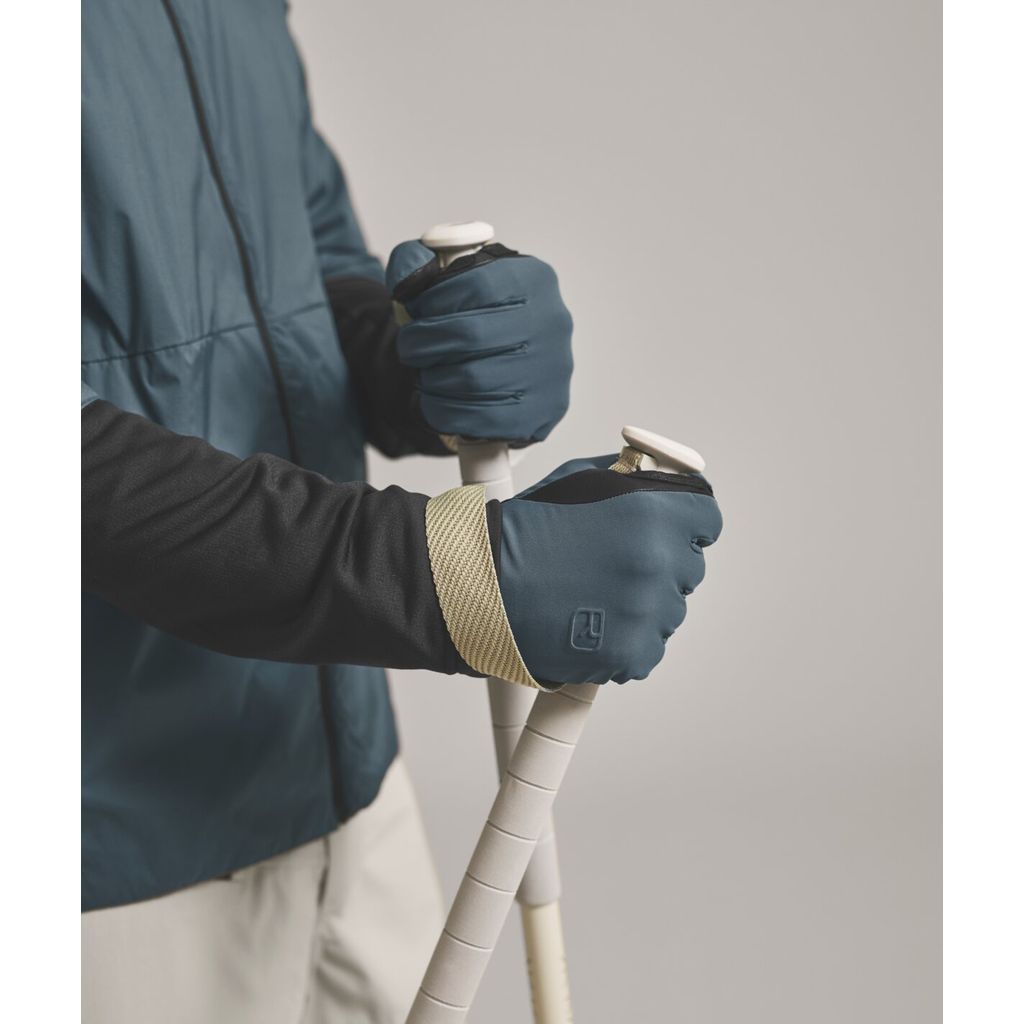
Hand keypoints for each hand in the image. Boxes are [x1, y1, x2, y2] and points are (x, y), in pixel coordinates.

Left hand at [385, 240, 572, 445]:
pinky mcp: (542, 410)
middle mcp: (549, 323)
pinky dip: (445, 411)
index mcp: (532, 280)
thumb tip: (407, 270)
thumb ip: (419, 265)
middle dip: (424, 343)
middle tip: (410, 349)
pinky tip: (435, 402)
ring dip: (433, 380)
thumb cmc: (481, 322)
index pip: (474, 284)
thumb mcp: (454, 283)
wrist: (517, 370)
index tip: (413, 310)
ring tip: (425, 376)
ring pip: (472, 379)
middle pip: (470, 335)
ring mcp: (550, 369)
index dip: (432, 300)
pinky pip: (482, 416)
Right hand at [497, 455, 722, 683]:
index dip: (685, 523)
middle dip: (659, 565)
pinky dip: (625, 643)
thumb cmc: (523, 529)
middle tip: (613, 567)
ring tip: (593, 599)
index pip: (706, 520)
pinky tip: (591, 627)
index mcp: (653, 514)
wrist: (480, 584)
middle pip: (688, 568)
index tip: (669, 531)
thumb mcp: (579, 479)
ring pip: (668, 611)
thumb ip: (630, 478)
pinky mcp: (631, 655)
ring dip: (641, 606)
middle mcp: (658, 563)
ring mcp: (647, 613)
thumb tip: (660, 481)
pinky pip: (648, 649)